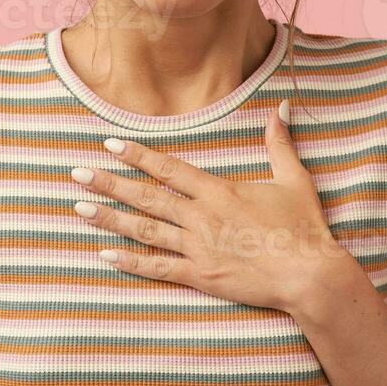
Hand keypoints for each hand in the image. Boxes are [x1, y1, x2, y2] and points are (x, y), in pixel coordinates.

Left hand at [68, 98, 356, 313]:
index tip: (109, 144)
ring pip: (144, 230)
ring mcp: (198, 248)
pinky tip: (106, 255)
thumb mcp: (294, 179)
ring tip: (80, 207)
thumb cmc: (304, 227)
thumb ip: (279, 144)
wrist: (310, 275)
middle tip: (76, 173)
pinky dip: (130, 262)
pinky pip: (158, 268)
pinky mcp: (200, 277)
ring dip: (109, 218)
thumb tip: (280, 109)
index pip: (169, 168)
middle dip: (109, 182)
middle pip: (146, 196)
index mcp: (219, 191)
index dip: (137, 155)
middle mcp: (201, 217)